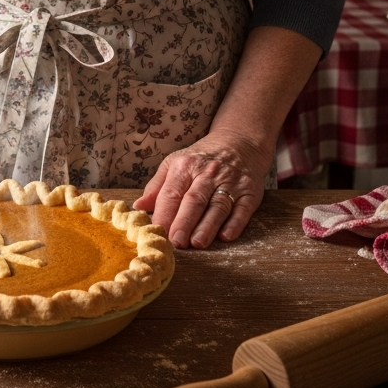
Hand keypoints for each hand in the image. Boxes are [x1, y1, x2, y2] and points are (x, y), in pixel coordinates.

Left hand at [132, 132, 270, 249]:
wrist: (239, 143)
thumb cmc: (200, 160)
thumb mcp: (174, 164)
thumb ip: (156, 187)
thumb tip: (138, 207)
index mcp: (184, 167)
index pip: (172, 193)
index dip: (164, 213)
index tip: (157, 232)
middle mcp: (207, 174)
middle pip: (194, 200)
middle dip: (184, 222)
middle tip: (176, 242)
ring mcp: (230, 182)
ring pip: (217, 206)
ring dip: (207, 226)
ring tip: (197, 243)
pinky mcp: (250, 192)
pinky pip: (243, 209)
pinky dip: (235, 223)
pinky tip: (226, 236)